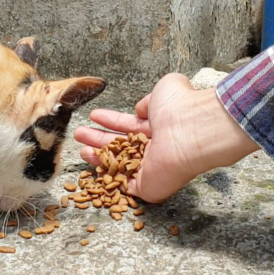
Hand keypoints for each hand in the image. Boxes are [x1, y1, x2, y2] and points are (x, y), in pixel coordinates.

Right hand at [74, 73, 259, 202]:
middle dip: (98, 138)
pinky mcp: (148, 188)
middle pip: (120, 145)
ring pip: (119, 165)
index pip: (129, 125)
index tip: (94, 116)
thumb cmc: (182, 108)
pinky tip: (92, 168)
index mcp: (159, 127)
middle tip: (79, 134)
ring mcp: (152, 170)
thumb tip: (140, 109)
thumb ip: (150, 98)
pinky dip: (109, 179)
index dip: (110, 120)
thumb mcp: (166, 87)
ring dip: (98, 157)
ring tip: (80, 148)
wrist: (194, 132)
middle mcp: (155, 149)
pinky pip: (125, 185)